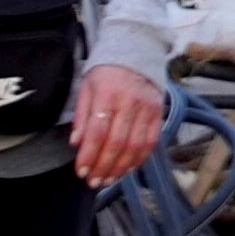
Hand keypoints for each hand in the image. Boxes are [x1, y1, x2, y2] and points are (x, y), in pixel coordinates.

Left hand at [70, 62, 167, 185]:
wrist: (136, 52)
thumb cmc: (105, 73)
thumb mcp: (86, 88)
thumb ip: (82, 116)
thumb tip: (76, 143)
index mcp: (107, 96)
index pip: (97, 132)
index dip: (89, 154)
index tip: (80, 171)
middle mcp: (130, 104)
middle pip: (117, 143)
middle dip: (104, 166)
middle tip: (93, 182)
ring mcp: (147, 109)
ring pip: (136, 146)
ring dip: (121, 168)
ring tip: (108, 180)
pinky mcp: (159, 114)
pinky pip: (151, 142)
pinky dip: (139, 159)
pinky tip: (127, 170)